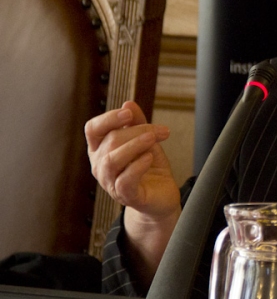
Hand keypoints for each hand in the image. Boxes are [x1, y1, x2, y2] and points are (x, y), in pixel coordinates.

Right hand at [85, 101, 179, 221]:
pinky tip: (149, 158)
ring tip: (153, 138)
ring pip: (112, 160)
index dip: (108, 118)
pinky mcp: (126, 196)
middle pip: (110, 140)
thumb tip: (128, 102)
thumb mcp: (147, 140)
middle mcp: (100, 166)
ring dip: (134, 145)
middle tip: (160, 130)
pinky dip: (137, 166)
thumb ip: (137, 123)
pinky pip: (124, 180)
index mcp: (101, 149)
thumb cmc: (150, 167)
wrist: (162, 195)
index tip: (129, 113)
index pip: (93, 129)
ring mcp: (110, 183)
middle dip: (137, 130)